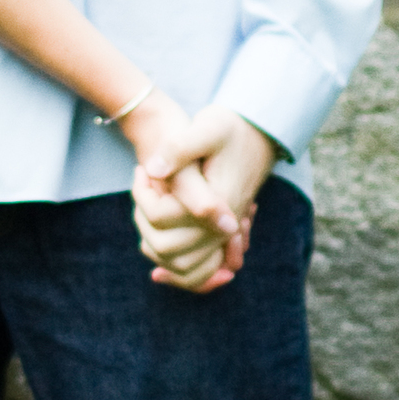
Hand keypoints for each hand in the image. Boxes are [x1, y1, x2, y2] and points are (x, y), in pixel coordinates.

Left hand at [135, 106, 279, 288]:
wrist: (256, 137)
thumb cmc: (229, 130)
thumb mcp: (207, 129)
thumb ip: (180, 148)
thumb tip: (153, 170)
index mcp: (216, 202)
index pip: (161, 216)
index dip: (143, 195)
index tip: (142, 169)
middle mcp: (222, 227)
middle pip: (165, 248)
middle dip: (143, 221)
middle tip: (144, 190)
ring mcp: (222, 236)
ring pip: (181, 267)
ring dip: (155, 245)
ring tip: (148, 211)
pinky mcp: (219, 238)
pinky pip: (197, 269)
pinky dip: (176, 270)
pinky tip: (159, 259)